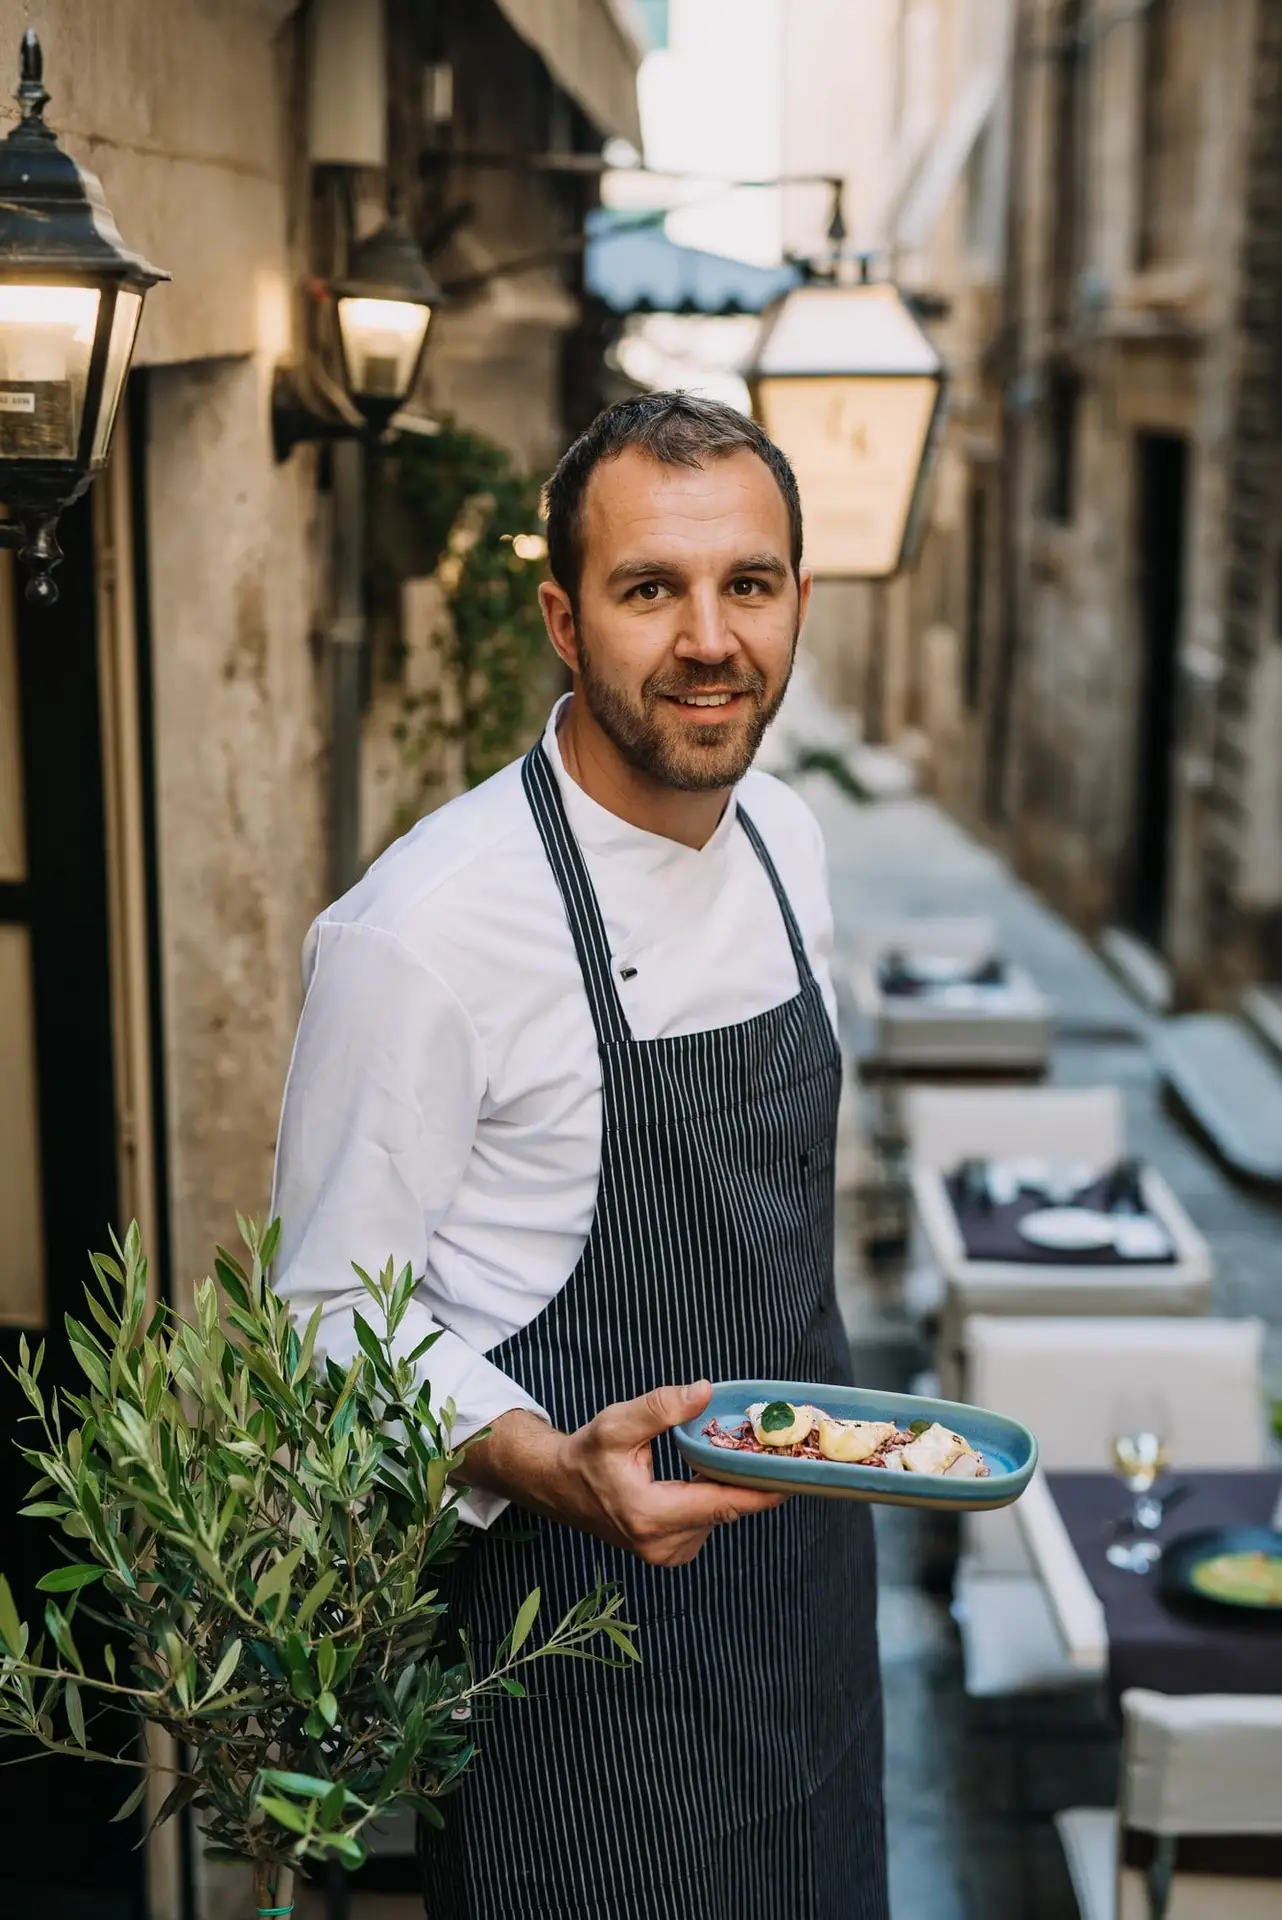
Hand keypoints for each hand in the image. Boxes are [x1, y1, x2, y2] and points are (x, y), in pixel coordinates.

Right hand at [463, 1381, 788, 1566]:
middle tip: (773, 1447)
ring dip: (729, 1487)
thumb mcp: (617, 1424)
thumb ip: (660, 1408)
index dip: (762, 1490)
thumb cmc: (586, 1454)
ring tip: (737, 1455)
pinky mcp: (670, 1551)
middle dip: (750, 1479)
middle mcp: (663, 1544)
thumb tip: (704, 1391)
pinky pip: (707, 1522)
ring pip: (719, 1517)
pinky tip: (711, 1473)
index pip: (723, 1505)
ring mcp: (667, 1553)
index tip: (795, 1474)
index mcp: (651, 1515)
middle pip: (726, 1510)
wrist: (559, 1486)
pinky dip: (714, 1497)